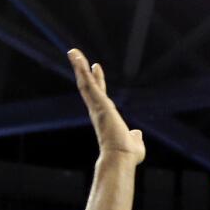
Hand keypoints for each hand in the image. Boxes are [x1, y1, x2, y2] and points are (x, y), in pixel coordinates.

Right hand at [69, 49, 144, 163]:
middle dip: (83, 70)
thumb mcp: (134, 142)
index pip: (100, 95)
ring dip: (79, 66)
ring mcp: (96, 106)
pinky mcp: (98, 103)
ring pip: (85, 83)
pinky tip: (77, 57)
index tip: (96, 67)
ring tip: (73, 51)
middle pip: (89, 86)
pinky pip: (87, 83)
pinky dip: (81, 70)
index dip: (98, 81)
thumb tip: (136, 134)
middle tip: (77, 55)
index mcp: (106, 117)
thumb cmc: (127, 155)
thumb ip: (134, 136)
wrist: (121, 158)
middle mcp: (98, 110)